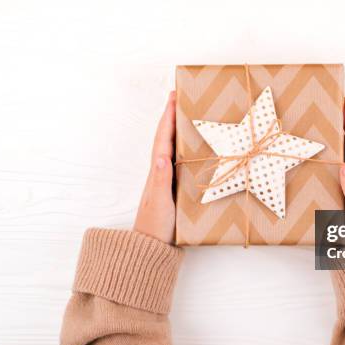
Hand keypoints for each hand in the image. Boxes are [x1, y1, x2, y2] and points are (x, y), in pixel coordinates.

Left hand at [134, 91, 175, 243]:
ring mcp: (167, 179)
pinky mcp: (174, 188)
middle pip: (167, 137)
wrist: (151, 247)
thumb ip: (161, 180)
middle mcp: (161, 171)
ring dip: (179, 130)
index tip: (174, 97)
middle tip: (183, 99)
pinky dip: (185, 150)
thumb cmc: (155, 225)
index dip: (168, 117)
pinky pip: (180, 162)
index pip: (163, 138)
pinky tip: (194, 149)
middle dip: (173, 117)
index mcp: (158, 170)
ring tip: (189, 115)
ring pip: (173, 148)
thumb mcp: (161, 202)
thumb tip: (161, 156)